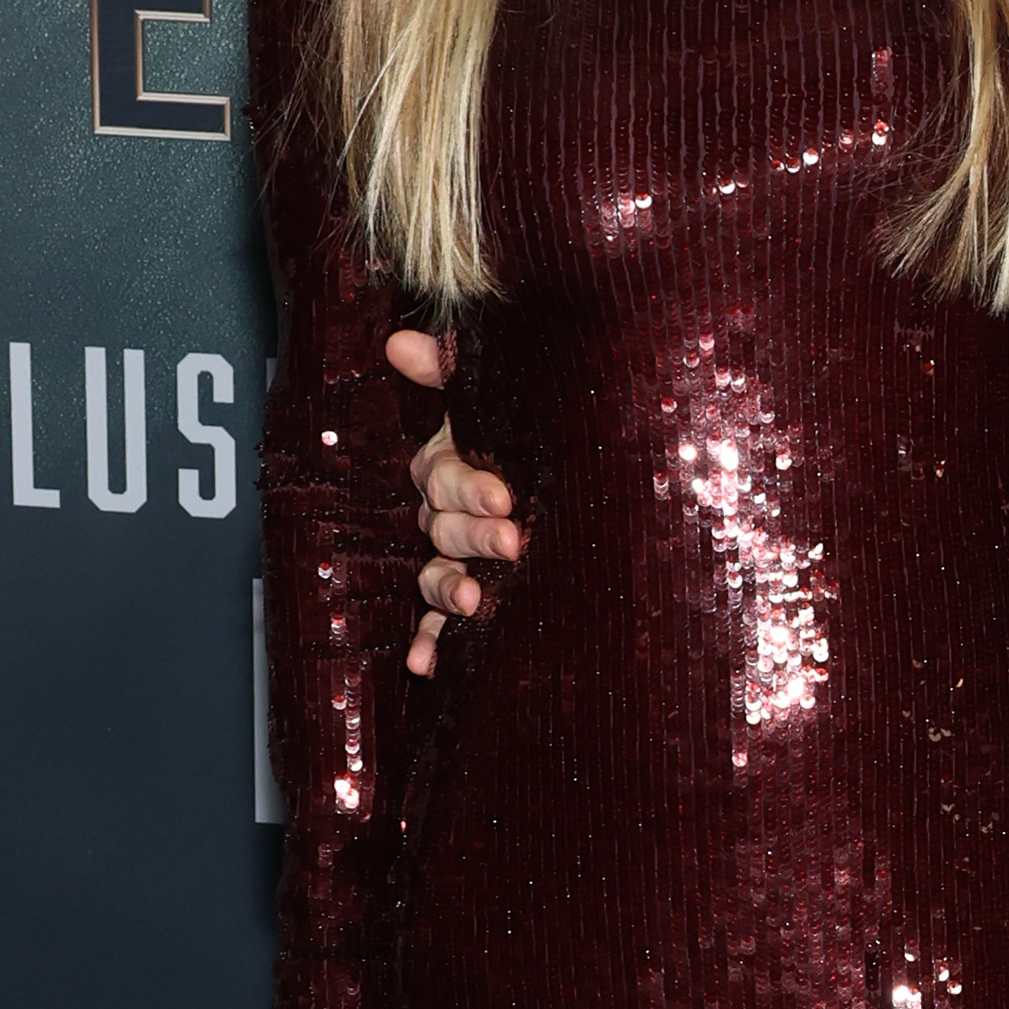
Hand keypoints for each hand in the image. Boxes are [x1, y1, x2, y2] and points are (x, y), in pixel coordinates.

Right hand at [385, 324, 521, 681]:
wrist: (610, 484)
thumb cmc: (553, 433)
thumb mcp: (513, 397)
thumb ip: (453, 368)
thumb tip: (398, 341)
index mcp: (456, 463)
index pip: (439, 473)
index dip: (467, 485)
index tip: (505, 496)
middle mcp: (453, 512)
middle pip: (439, 526)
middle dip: (473, 535)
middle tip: (513, 540)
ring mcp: (462, 558)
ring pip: (436, 574)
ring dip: (450, 589)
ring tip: (477, 600)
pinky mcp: (474, 596)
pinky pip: (438, 622)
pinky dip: (430, 643)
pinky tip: (426, 666)